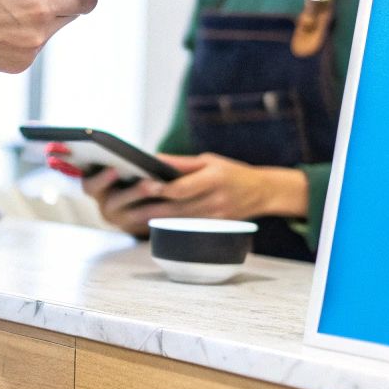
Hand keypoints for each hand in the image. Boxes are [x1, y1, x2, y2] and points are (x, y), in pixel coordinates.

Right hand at [0, 0, 97, 74]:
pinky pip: (33, 45)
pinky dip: (24, 35)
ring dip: (39, 18)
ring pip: (50, 31)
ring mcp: (29, 53)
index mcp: (40, 4)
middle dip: (57, 1)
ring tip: (4, 8)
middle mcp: (39, 33)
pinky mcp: (17, 66)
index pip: (84, 0)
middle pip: (69, 15)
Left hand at [80, 153, 308, 235]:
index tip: (143, 186)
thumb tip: (153, 160)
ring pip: (181, 221)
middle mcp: (216, 200)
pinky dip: (169, 226)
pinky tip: (152, 225)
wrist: (262, 192)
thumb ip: (181, 163)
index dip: (162, 189)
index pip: (184, 188)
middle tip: (127, 209)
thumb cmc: (231, 172)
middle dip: (151, 209)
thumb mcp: (209, 160)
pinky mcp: (215, 228)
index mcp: (215, 179)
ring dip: (156, 221)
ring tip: (132, 218)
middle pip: (178, 208)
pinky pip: (188, 228)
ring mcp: (217, 218)